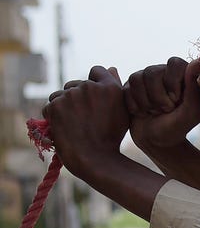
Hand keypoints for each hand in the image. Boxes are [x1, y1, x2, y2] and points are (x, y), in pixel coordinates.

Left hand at [43, 66, 127, 180]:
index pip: (96, 71)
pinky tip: (65, 129)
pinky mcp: (54, 106)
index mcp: (110, 87)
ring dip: (64, 106)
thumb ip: (115, 87)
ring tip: (75, 125)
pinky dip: (54, 117)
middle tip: (86, 119)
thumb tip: (110, 68)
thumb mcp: (122, 112)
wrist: (95, 159)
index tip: (96, 101)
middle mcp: (89, 87)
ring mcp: (70, 95)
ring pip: (61, 95)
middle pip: (76, 84)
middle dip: (78, 97)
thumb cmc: (112, 137)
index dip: (95, 84)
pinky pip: (50, 107)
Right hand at [125, 57, 199, 149]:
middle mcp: (164, 72)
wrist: (157, 141)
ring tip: (154, 112)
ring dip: (146, 102)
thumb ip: (194, 89)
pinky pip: (126, 89)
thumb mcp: (191, 112)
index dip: (172, 82)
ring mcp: (145, 78)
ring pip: (137, 78)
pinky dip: (135, 105)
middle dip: (158, 97)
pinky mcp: (130, 87)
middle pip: (152, 72)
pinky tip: (143, 113)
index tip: (176, 101)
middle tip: (166, 110)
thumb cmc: (178, 127)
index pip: (174, 63)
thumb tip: (196, 63)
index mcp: (182, 75)